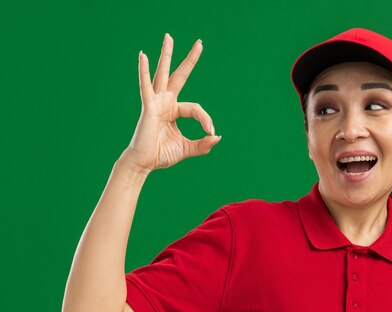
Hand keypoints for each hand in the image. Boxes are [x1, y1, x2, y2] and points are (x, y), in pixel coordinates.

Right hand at [120, 33, 220, 172]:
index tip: (211, 132)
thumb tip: (217, 137)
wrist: (144, 163)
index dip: (206, 120)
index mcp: (174, 111)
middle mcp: (165, 103)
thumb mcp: (187, 149)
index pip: (196, 109)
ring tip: (169, 37)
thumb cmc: (161, 155)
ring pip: (163, 74)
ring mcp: (156, 102)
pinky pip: (146, 86)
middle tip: (200, 43)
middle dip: (189, 60)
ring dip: (166, 55)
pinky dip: (144, 71)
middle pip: (179, 76)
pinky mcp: (148, 106)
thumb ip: (202, 144)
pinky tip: (144, 56)